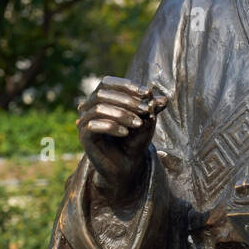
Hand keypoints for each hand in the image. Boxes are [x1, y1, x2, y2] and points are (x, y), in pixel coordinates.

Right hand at [77, 76, 167, 198]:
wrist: (127, 165)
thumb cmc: (135, 140)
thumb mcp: (146, 121)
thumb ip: (153, 108)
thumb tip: (165, 99)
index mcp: (101, 99)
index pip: (107, 83)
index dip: (127, 85)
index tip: (148, 93)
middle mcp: (88, 108)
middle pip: (102, 93)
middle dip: (127, 100)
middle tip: (146, 110)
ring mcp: (84, 122)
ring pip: (98, 108)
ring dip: (122, 114)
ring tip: (139, 123)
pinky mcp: (83, 137)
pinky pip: (93, 126)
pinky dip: (112, 127)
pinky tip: (126, 133)